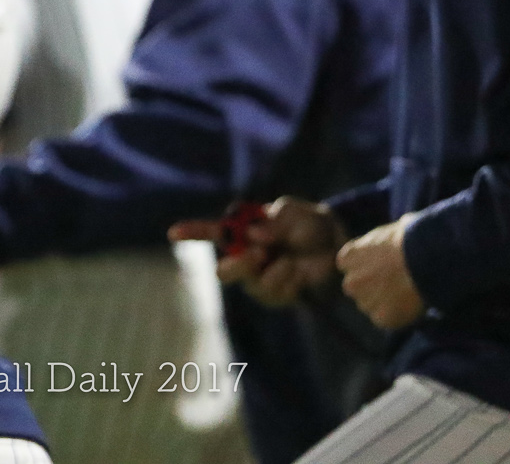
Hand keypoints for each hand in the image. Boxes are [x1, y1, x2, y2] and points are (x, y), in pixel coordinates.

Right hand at [171, 196, 344, 305]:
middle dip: (238, 265)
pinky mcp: (276, 297)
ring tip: (292, 260)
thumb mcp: (293, 214)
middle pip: (224, 271)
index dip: (191, 233)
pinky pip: (274, 294)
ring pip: (251, 284)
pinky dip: (288, 281)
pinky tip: (299, 273)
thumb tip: (254, 235)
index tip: (173, 233)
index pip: (213, 233)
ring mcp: (259, 280)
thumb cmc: (309, 225)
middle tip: (259, 254)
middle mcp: (246, 258)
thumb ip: (274, 222)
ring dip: (274, 271)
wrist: (336, 245)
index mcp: (243, 233)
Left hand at [336, 214, 425, 328]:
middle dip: (371, 287)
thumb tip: (384, 242)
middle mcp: (351, 282)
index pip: (348, 267)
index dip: (365, 267)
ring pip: (371, 306)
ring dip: (383, 303)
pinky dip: (397, 316)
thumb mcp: (384, 233)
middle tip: (394, 283)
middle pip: (357, 288)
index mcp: (348, 258)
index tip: (380, 266)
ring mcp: (365, 302)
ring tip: (406, 293)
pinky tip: (410, 304)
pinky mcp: (382, 319)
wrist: (424, 258)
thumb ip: (375, 245)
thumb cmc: (409, 239)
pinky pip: (387, 321)